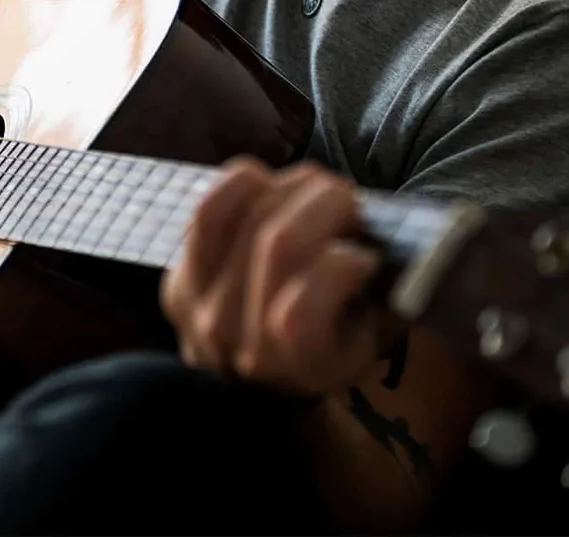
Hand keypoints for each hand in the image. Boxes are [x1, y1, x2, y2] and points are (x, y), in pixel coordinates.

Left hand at [160, 157, 395, 395]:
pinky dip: (246, 186)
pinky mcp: (177, 290)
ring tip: (314, 199)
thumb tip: (375, 241)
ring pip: (251, 215)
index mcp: (310, 367)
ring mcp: (202, 321)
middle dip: (330, 204)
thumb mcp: (380, 326)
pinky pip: (209, 209)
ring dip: (294, 190)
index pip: (317, 292)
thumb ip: (390, 292)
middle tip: (349, 207)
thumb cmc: (343, 338)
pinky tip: (268, 192)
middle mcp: (248, 351)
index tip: (366, 260)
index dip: (351, 260)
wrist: (277, 382)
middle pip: (283, 240)